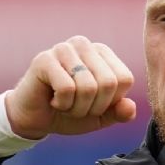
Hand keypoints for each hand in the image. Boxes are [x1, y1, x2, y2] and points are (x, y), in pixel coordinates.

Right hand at [6, 35, 135, 138]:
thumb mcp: (100, 117)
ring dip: (76, 108)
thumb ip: (119, 112)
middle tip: (76, 107)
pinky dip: (62, 104)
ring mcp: (63, 49)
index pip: (124, 79)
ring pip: (88, 87)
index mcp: (102, 53)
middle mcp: (84, 45)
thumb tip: (130, 107)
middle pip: (108, 83)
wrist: (34, 119)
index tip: (92, 104)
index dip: (110, 102)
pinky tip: (53, 100)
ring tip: (64, 103)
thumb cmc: (68, 112)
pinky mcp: (44, 59)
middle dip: (93, 107)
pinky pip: (67, 89)